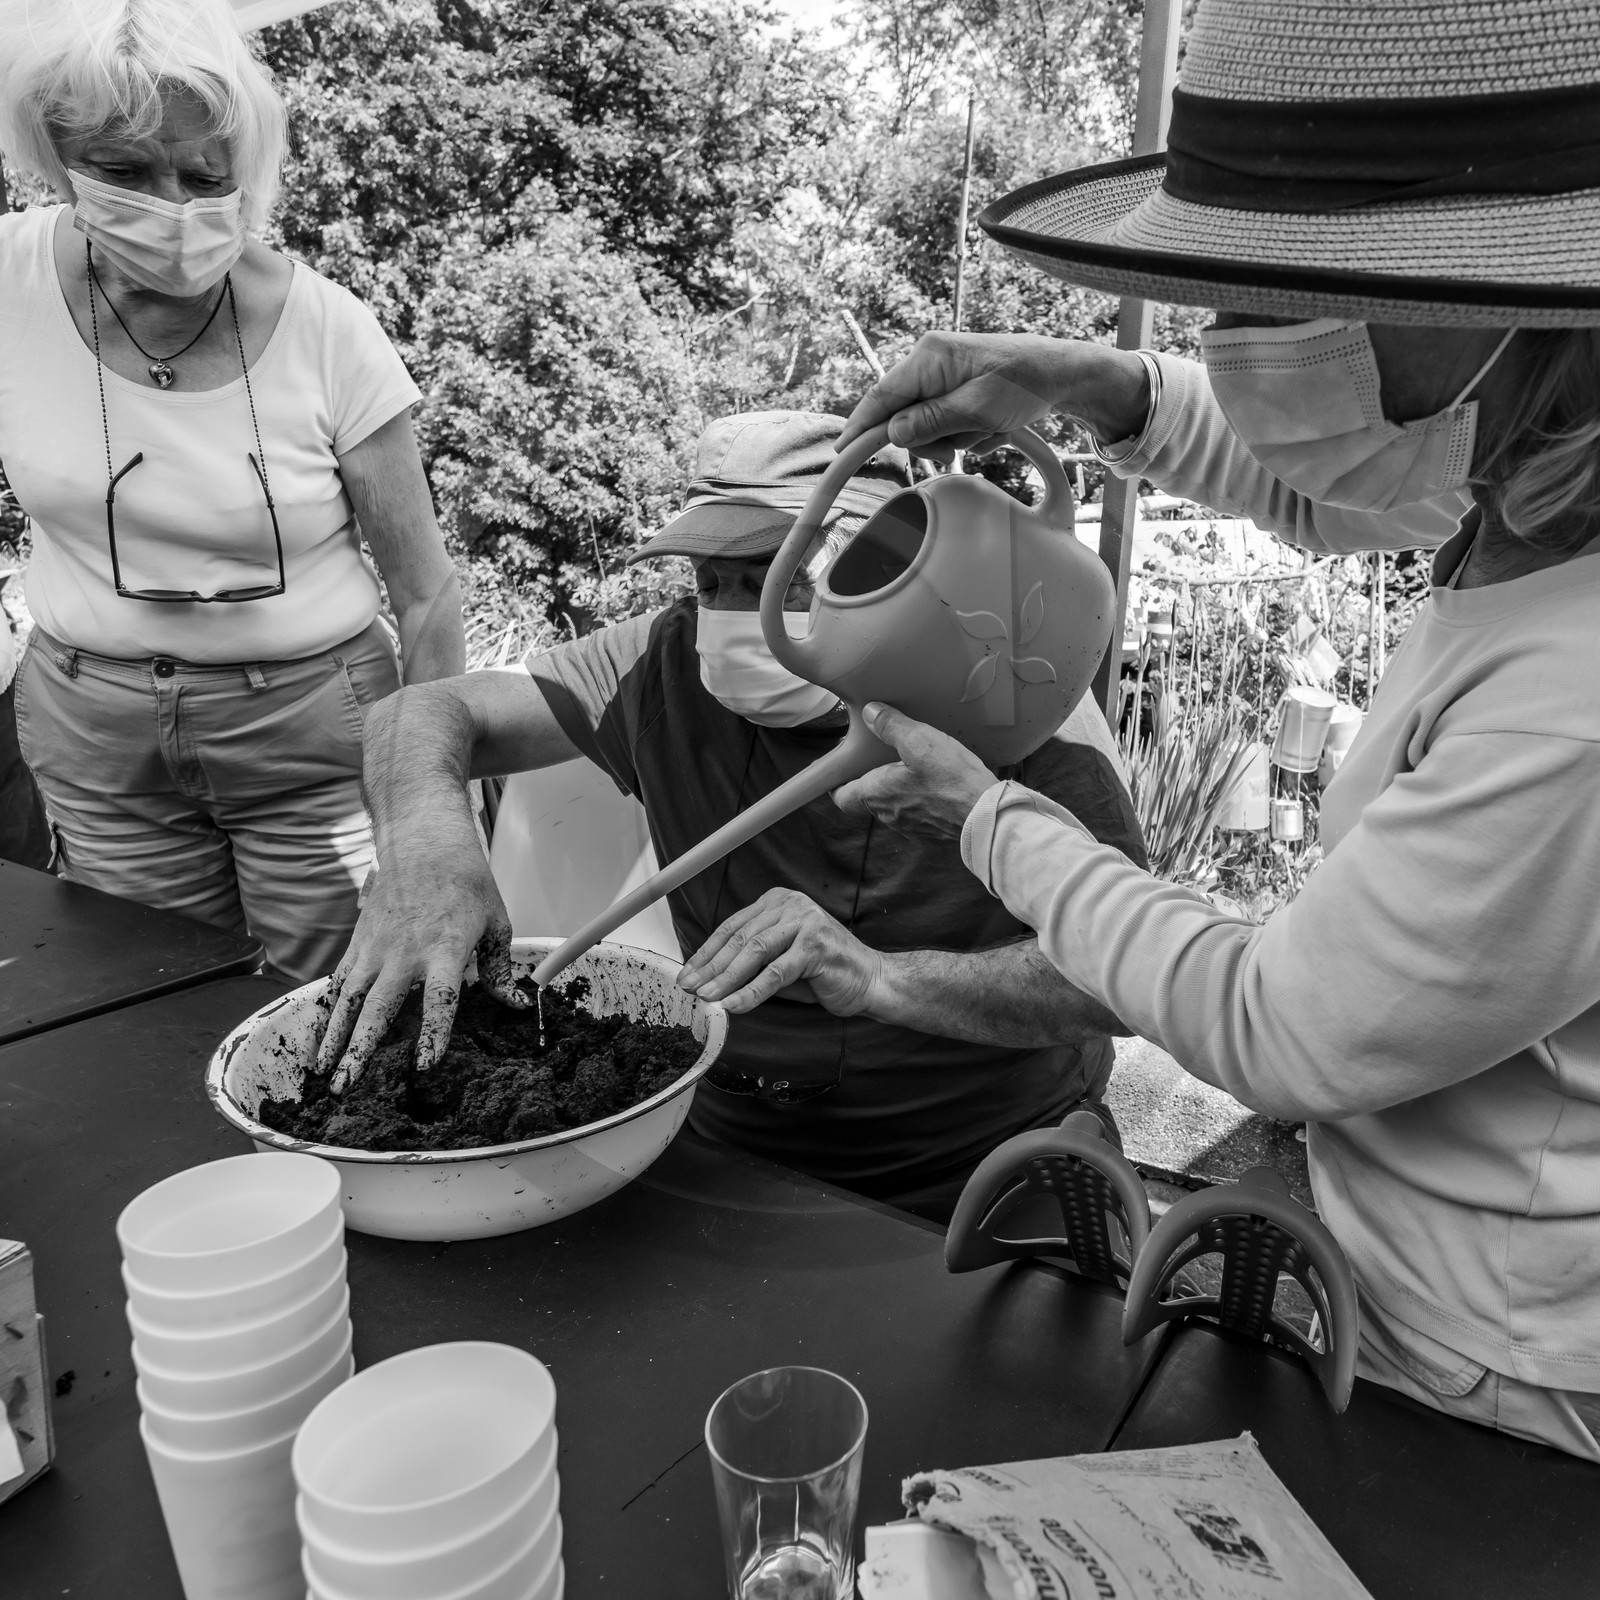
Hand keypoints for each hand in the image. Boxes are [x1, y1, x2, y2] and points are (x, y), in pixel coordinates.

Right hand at [315, 802, 525, 1093]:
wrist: (424, 840)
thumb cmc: (467, 881)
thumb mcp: (496, 923)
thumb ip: (501, 971)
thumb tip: (517, 1005)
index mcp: (446, 950)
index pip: (439, 1000)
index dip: (432, 1034)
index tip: (424, 1065)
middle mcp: (406, 953)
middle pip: (380, 1009)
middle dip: (360, 1051)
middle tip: (346, 1086)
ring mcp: (377, 947)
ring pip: (350, 1001)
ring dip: (335, 1038)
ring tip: (323, 1073)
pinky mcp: (359, 941)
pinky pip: (341, 982)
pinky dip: (330, 1011)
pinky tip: (321, 1038)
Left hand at [677, 887, 884, 1016]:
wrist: (871, 981)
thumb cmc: (824, 971)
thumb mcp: (780, 961)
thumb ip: (751, 962)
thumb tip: (709, 979)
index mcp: (778, 902)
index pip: (733, 927)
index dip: (707, 952)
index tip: (687, 974)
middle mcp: (790, 905)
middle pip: (740, 938)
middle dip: (711, 966)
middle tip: (689, 987)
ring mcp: (805, 922)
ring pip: (755, 952)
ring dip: (726, 978)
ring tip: (707, 997)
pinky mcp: (816, 945)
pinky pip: (776, 973)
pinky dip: (751, 991)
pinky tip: (734, 1004)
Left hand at [831, 703, 996, 839]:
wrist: (986, 816)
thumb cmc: (953, 781)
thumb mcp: (921, 741)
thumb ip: (892, 726)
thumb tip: (871, 713)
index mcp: (877, 794)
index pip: (841, 797)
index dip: (835, 784)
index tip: (837, 771)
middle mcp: (888, 814)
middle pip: (866, 798)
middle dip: (868, 779)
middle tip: (875, 758)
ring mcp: (910, 825)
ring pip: (890, 804)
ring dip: (893, 787)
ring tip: (907, 764)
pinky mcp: (930, 828)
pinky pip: (913, 810)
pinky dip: (914, 795)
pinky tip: (932, 780)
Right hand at [836, 331, 1149, 463]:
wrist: (1063, 375)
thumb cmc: (1025, 385)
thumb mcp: (978, 409)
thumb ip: (932, 422)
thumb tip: (893, 434)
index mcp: (929, 357)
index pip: (881, 397)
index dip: (860, 428)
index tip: (841, 453)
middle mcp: (929, 361)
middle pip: (902, 416)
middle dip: (930, 438)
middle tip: (961, 445)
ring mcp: (941, 374)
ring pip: (925, 425)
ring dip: (954, 438)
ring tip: (986, 430)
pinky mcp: (954, 387)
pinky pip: (944, 422)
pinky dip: (966, 432)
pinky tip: (991, 426)